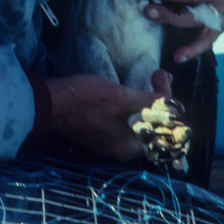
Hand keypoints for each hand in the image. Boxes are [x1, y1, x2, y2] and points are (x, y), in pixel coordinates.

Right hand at [46, 70, 172, 161]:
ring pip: (142, 122)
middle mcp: (123, 148)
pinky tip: (134, 89)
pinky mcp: (102, 131)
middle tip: (160, 75)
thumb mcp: (122, 98)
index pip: (164, 130)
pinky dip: (136, 105)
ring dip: (151, 100)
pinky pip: (128, 120)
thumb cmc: (86, 100)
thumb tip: (174, 107)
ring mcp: (111, 140)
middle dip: (163, 100)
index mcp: (131, 146)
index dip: (172, 105)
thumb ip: (150, 105)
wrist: (49, 102)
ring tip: (154, 77)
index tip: (165, 78)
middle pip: (155, 126)